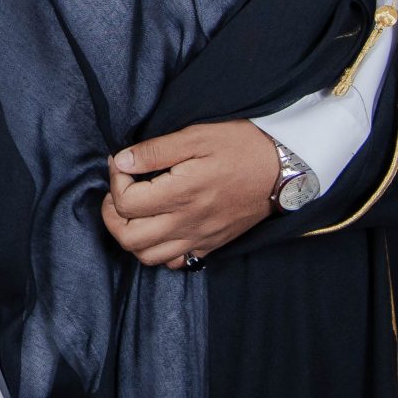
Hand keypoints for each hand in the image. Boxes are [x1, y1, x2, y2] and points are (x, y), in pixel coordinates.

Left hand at [101, 121, 279, 267]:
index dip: (114, 181)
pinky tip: (160, 225)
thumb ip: (155, 151)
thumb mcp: (197, 136)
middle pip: (129, 239)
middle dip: (112, 215)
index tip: (122, 163)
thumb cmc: (241, 145)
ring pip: (148, 257)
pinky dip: (158, 250)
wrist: (284, 167)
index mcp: (182, 194)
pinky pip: (175, 262)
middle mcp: (188, 223)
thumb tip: (121, 160)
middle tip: (118, 192)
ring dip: (131, 236)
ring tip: (134, 210)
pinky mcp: (212, 244)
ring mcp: (200, 238)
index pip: (126, 203)